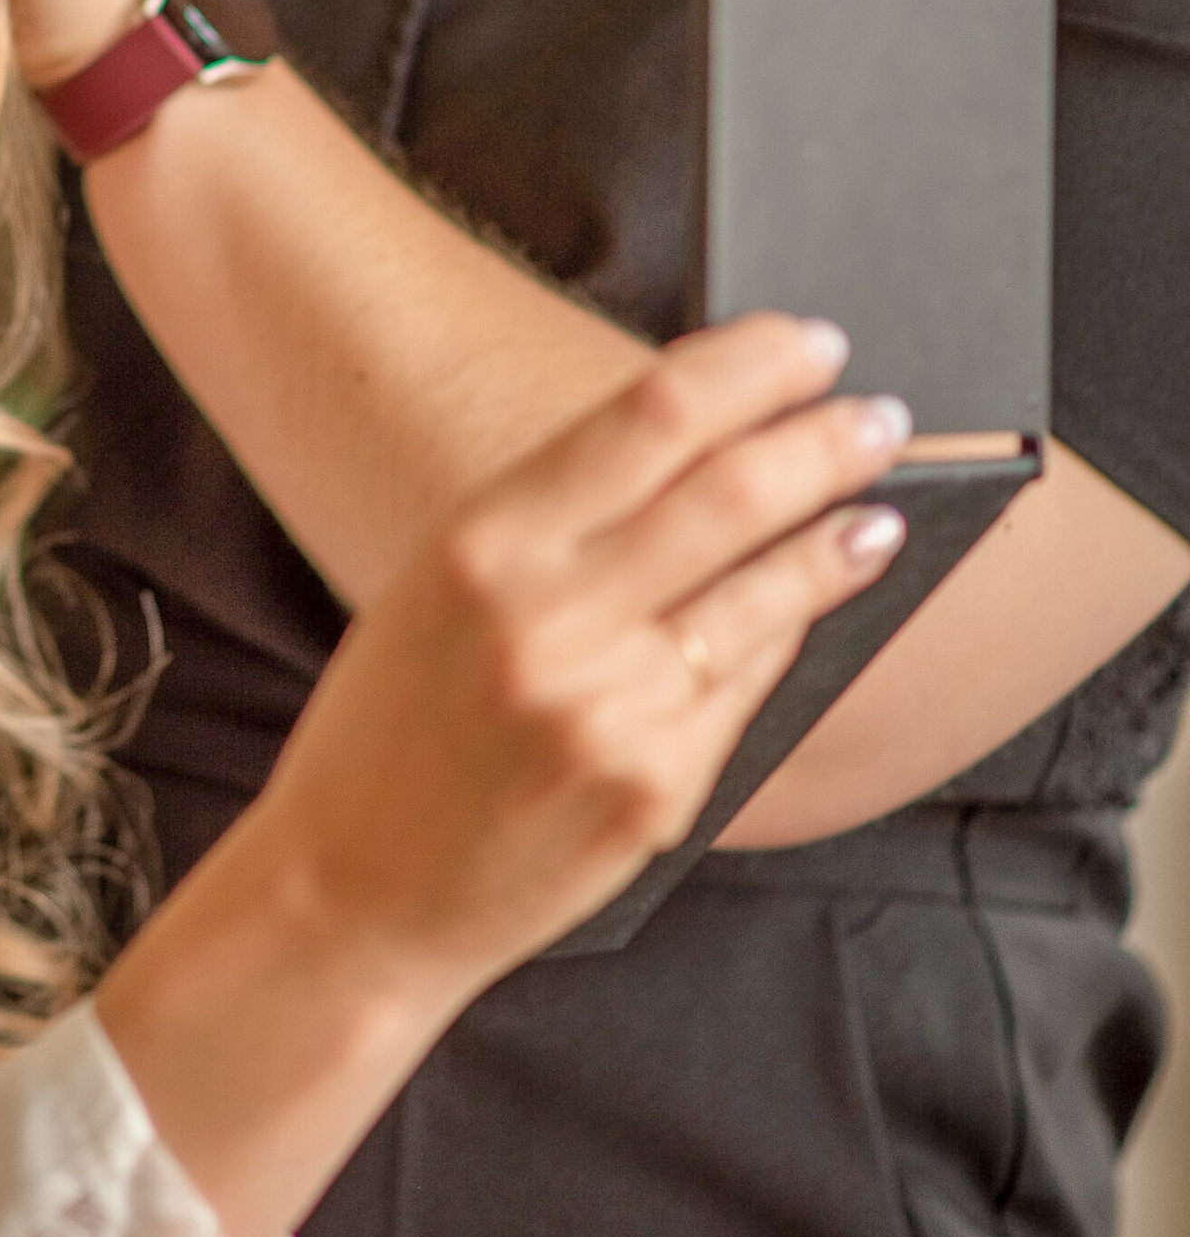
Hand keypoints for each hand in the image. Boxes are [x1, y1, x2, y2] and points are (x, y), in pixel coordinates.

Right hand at [254, 311, 909, 990]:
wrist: (354, 894)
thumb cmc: (392, 726)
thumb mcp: (440, 583)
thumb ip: (559, 516)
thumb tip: (705, 442)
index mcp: (482, 544)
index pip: (653, 414)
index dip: (753, 367)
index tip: (809, 342)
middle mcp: (549, 619)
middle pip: (733, 493)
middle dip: (826, 441)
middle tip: (883, 416)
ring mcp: (610, 711)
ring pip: (766, 594)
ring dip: (839, 537)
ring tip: (879, 508)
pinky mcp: (656, 792)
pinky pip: (748, 688)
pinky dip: (792, 634)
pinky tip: (818, 605)